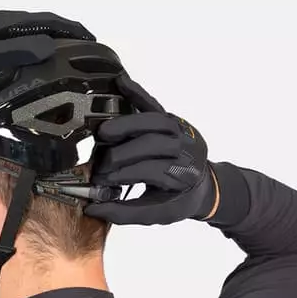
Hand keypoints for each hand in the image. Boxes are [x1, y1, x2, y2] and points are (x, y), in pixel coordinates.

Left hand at [0, 10, 94, 98]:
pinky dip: (37, 45)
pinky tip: (39, 58)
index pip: (45, 20)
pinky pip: (20, 41)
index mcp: (3, 22)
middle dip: (65, 31)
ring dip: (53, 38)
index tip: (90, 38)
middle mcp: (0, 23)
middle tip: (86, 44)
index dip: (69, 28)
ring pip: (31, 31)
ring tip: (70, 50)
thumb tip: (51, 47)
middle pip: (40, 22)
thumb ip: (17, 51)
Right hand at [85, 74, 217, 225]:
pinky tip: (120, 82)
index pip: (149, 170)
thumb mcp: (156, 214)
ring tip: (103, 133)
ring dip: (125, 125)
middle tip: (99, 165)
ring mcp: (180, 130)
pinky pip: (153, 103)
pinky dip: (136, 92)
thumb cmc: (178, 199)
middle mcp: (186, 149)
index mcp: (184, 175)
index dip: (122, 175)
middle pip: (150, 144)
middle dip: (120, 154)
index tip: (101, 182)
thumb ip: (125, 213)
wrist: (203, 185)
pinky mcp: (172, 118)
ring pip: (152, 121)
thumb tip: (93, 209)